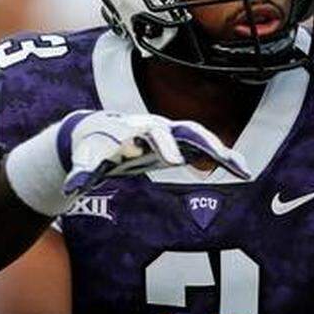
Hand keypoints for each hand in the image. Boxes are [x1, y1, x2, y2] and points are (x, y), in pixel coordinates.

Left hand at [58, 111, 250, 196]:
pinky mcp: (179, 144)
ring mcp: (170, 133)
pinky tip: (242, 171)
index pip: (153, 134)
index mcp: (135, 129)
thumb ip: (82, 172)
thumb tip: (72, 186)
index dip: (164, 145)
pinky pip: (205, 149)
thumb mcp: (87, 159)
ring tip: (241, 168)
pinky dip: (222, 158)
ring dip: (220, 151)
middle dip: (201, 142)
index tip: (174, 159)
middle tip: (218, 156)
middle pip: (184, 130)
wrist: (98, 133)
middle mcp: (157, 127)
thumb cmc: (93, 146)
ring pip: (200, 137)